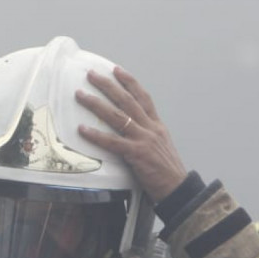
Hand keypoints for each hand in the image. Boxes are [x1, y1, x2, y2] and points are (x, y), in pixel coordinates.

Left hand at [75, 67, 187, 201]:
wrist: (178, 187)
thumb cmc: (167, 171)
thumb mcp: (161, 147)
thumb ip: (147, 136)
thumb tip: (132, 131)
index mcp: (157, 125)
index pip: (143, 97)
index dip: (129, 82)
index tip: (116, 70)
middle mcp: (150, 128)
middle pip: (127, 100)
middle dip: (108, 85)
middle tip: (91, 74)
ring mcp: (143, 140)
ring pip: (117, 116)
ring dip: (96, 104)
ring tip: (80, 95)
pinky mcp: (136, 154)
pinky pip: (112, 142)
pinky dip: (96, 135)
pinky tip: (82, 129)